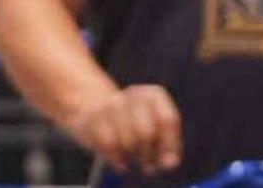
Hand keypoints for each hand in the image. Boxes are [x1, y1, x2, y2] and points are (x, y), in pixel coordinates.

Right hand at [66, 85, 180, 175]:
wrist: (95, 111)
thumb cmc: (135, 126)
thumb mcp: (157, 132)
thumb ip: (168, 148)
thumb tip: (169, 163)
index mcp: (153, 95)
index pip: (166, 119)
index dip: (169, 145)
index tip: (167, 163)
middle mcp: (132, 94)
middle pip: (146, 132)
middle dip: (148, 155)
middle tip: (148, 168)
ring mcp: (111, 104)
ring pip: (127, 141)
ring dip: (132, 158)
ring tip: (132, 161)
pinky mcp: (92, 118)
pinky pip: (109, 146)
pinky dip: (116, 159)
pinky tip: (119, 161)